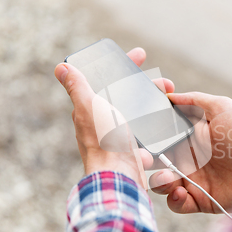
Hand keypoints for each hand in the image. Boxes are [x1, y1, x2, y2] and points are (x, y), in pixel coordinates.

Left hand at [54, 48, 169, 187]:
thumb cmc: (103, 141)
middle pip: (128, 96)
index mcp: (92, 109)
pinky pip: (148, 135)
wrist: (119, 176)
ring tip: (170, 99)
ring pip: (140, 114)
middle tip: (165, 82)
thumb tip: (61, 68)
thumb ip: (77, 88)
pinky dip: (157, 129)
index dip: (124, 64)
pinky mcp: (133, 149)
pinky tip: (165, 123)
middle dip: (147, 86)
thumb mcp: (90, 108)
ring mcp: (119, 136)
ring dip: (155, 105)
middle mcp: (104, 122)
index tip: (141, 55)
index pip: (107, 79)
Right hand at [149, 91, 231, 212]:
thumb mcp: (221, 107)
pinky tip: (181, 191)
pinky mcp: (202, 200)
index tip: (136, 135)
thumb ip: (193, 100)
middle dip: (144, 162)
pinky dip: (174, 200)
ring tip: (168, 178)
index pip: (159, 138)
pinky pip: (178, 204)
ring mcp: (194, 180)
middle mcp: (188, 159)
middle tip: (146, 160)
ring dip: (159, 182)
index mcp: (189, 137)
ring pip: (162, 184)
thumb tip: (169, 95)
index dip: (146, 138)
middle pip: (155, 162)